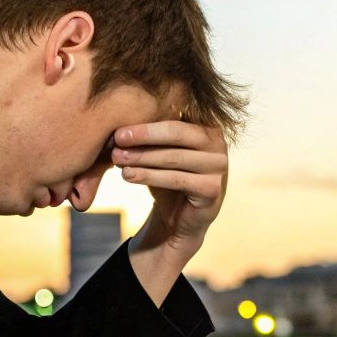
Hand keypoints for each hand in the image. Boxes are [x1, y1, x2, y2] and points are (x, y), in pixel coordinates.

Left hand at [114, 120, 227, 263]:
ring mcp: (219, 167)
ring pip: (174, 157)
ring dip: (143, 157)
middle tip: (117, 140)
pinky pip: (177, 179)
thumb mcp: (159, 154)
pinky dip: (149, 176)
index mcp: (206, 127)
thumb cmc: (168, 177)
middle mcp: (218, 144)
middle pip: (177, 133)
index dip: (146, 123)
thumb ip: (149, 139)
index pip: (175, 119)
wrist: (180, 218)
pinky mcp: (213, 189)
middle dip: (144, 136)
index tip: (119, 129)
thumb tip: (121, 128)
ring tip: (117, 158)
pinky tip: (128, 175)